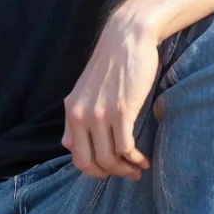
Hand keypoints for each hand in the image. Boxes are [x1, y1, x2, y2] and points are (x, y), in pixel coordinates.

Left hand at [61, 14, 157, 180]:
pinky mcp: (121, 111)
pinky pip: (125, 148)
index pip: (74, 153)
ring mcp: (99, 114)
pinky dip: (135, 159)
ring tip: (138, 168)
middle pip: (87, 162)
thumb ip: (79, 117)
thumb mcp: (85, 91)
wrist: (126, 38)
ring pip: (109, 158)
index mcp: (70, 111)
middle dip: (107, 175)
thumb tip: (72, 145)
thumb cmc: (111, 65)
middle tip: (125, 175)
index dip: (92, 168)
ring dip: (126, 169)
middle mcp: (80, 115)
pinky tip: (143, 159)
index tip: (109, 169)